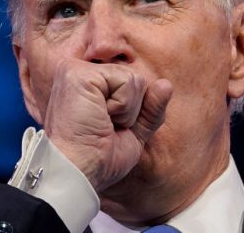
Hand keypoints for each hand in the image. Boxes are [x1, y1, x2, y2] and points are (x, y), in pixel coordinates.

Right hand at [41, 58, 172, 191]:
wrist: (80, 173)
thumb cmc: (99, 158)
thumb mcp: (134, 133)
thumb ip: (150, 108)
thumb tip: (166, 84)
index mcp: (87, 83)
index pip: (131, 82)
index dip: (132, 110)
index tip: (107, 127)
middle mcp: (78, 71)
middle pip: (136, 78)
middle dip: (131, 110)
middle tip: (104, 127)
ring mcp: (77, 70)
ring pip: (134, 78)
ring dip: (126, 110)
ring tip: (100, 123)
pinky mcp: (80, 73)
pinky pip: (128, 81)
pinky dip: (123, 106)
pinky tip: (100, 117)